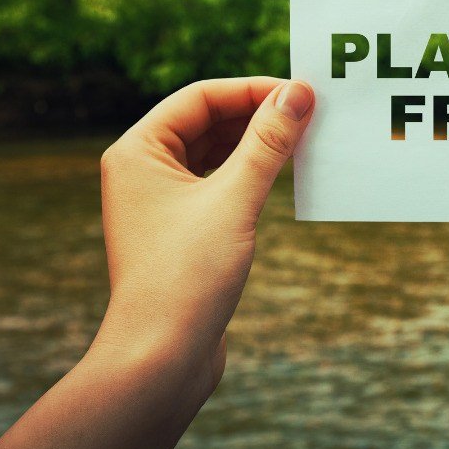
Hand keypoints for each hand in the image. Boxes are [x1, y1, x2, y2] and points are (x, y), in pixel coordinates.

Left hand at [94, 77, 313, 400]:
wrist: (160, 359)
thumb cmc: (186, 276)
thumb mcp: (235, 199)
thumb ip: (269, 142)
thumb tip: (298, 93)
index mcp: (138, 152)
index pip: (200, 98)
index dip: (252, 89)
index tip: (301, 91)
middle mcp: (143, 171)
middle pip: (207, 121)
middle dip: (258, 114)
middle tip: (311, 112)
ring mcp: (161, 203)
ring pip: (216, 153)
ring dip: (258, 144)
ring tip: (305, 139)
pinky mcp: (182, 231)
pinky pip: (220, 184)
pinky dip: (252, 174)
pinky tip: (285, 175)